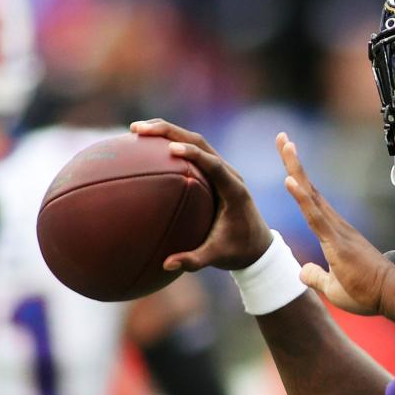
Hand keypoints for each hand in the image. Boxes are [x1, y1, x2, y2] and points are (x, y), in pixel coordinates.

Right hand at [130, 119, 273, 270]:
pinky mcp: (214, 174)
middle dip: (170, 132)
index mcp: (234, 190)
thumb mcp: (218, 258)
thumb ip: (195, 260)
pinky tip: (145, 148)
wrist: (258, 246)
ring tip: (136, 130)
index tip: (170, 149)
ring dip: (167, 133)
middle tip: (139, 129)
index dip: (194, 155)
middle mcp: (228, 175)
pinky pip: (192, 153)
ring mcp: (221, 172)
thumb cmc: (238, 251)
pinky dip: (170, 145)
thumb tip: (166, 264)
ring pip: (195, 142)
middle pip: (199, 143)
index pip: (214, 165)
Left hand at [276, 132, 394, 315]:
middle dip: (293, 162)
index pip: (310, 200)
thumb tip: (303, 272)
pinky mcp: (337, 241)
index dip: (297, 179)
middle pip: (309, 188)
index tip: (288, 156)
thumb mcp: (333, 287)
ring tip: (285, 145)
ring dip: (296, 170)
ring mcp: (336, 230)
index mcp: (333, 232)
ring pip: (311, 195)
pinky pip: (315, 216)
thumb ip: (317, 276)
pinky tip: (289, 181)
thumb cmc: (367, 292)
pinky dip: (301, 198)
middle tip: (281, 138)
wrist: (390, 296)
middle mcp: (335, 225)